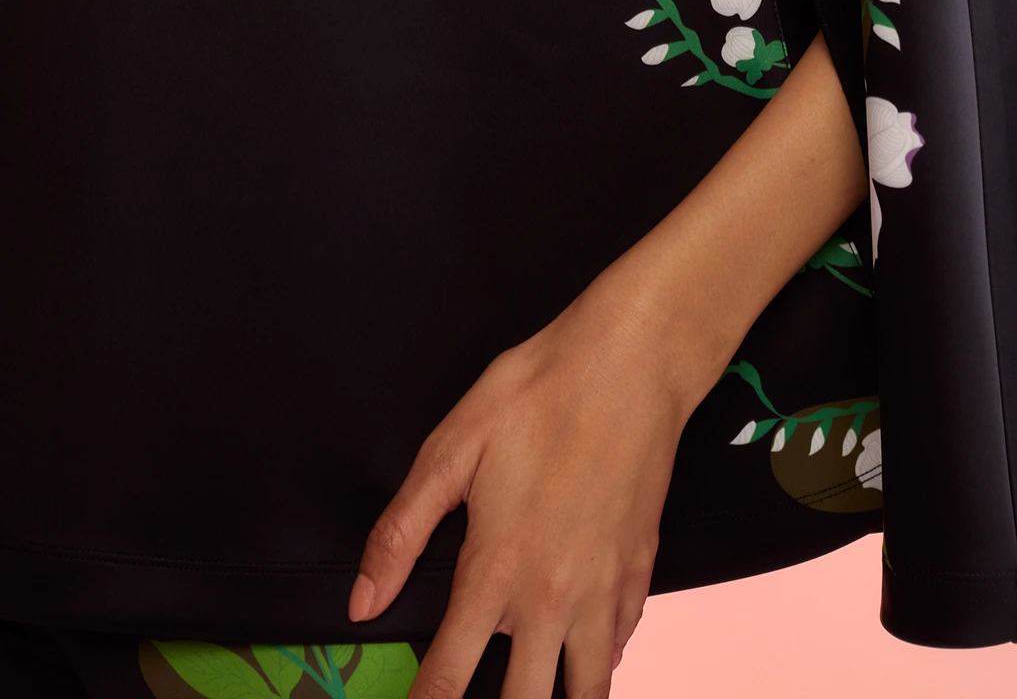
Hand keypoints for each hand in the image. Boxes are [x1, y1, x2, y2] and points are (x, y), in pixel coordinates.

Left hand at [348, 280, 700, 698]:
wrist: (632, 363)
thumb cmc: (541, 392)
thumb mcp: (453, 447)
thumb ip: (401, 532)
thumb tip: (363, 600)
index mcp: (497, 571)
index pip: (447, 677)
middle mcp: (552, 597)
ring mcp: (604, 589)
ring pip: (586, 691)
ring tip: (536, 690)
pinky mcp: (641, 569)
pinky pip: (620, 646)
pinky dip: (600, 662)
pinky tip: (583, 653)